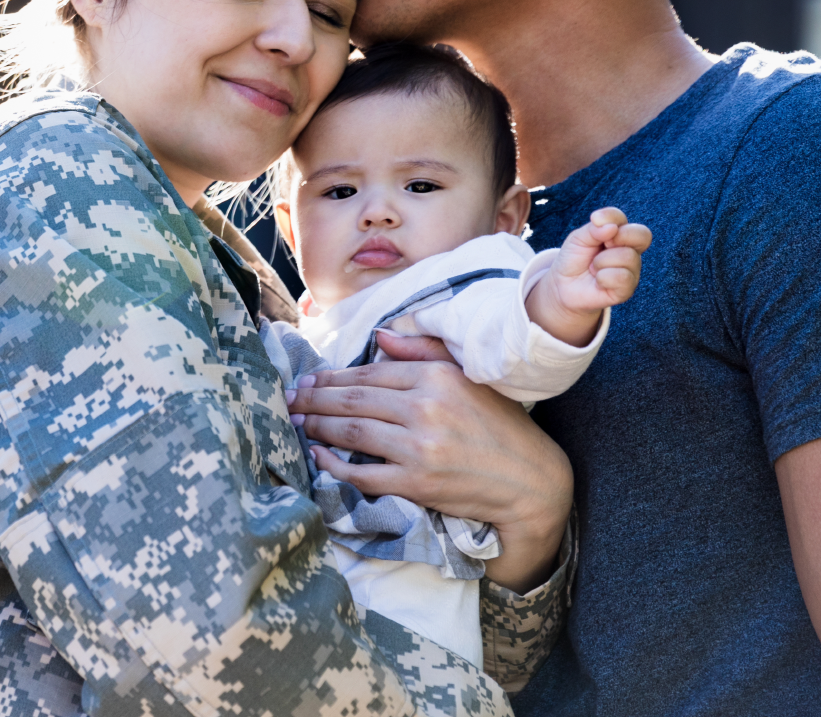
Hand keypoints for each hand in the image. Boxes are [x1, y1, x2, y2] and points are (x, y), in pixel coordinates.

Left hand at [285, 332, 570, 591]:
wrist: (529, 480)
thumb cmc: (497, 425)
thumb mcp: (467, 377)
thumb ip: (422, 352)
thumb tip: (379, 337)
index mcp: (436, 377)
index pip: (370, 373)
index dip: (332, 377)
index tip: (309, 380)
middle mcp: (425, 408)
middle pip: (353, 400)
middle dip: (314, 399)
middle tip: (290, 400)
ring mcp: (420, 448)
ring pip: (352, 433)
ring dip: (318, 427)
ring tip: (298, 422)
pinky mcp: (417, 484)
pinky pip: (363, 474)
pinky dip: (335, 466)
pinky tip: (319, 456)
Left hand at [525, 206, 651, 344]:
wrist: (565, 285)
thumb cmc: (575, 258)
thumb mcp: (578, 238)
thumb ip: (594, 229)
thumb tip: (612, 228)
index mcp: (621, 234)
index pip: (626, 219)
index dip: (610, 217)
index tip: (594, 220)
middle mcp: (631, 251)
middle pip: (642, 235)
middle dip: (618, 237)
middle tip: (602, 246)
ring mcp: (632, 270)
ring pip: (628, 256)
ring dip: (602, 261)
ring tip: (593, 267)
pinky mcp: (627, 289)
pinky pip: (622, 277)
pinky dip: (603, 277)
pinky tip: (598, 280)